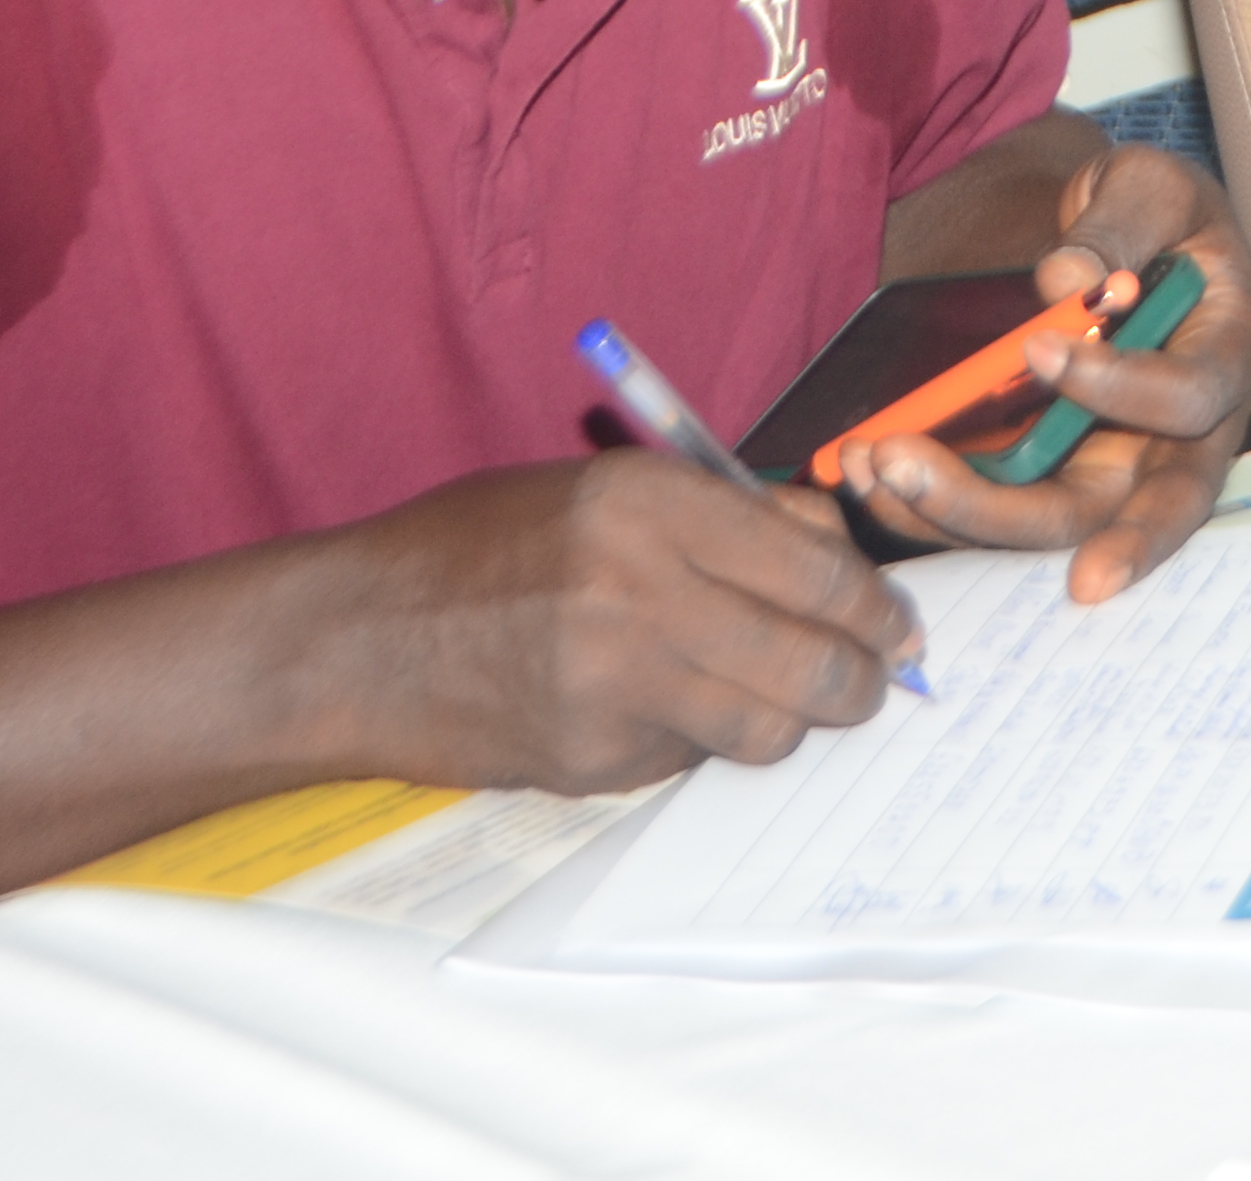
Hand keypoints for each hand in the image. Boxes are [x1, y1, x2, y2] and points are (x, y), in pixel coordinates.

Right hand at [299, 454, 923, 794]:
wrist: (353, 639)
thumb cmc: (480, 547)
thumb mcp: (604, 489)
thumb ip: (728, 514)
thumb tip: (839, 544)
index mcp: (650, 505)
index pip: (817, 567)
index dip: (876, 607)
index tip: (897, 626)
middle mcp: (637, 593)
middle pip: (813, 661)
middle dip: (862, 681)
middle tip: (871, 682)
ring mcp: (612, 686)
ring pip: (767, 729)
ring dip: (791, 721)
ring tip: (779, 699)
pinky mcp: (588, 760)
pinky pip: (690, 762)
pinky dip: (699, 742)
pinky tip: (662, 712)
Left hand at [837, 143, 1250, 601]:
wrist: (1111, 237)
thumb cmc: (1147, 210)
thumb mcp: (1147, 183)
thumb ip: (1119, 220)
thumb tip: (1068, 281)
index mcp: (1231, 354)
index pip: (1193, 398)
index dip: (1123, 387)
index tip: (1038, 348)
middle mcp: (1187, 435)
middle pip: (1132, 508)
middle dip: (1031, 516)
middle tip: (933, 486)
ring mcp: (1120, 467)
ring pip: (1055, 528)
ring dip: (960, 513)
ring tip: (877, 466)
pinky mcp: (1057, 480)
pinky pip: (1003, 517)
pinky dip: (932, 507)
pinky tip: (868, 475)